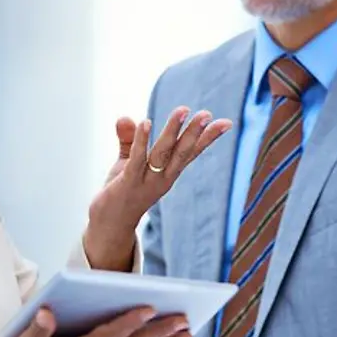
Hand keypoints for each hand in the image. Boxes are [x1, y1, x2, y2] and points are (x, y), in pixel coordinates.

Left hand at [83, 108, 232, 269]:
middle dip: (195, 132)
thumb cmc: (121, 193)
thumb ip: (129, 139)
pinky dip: (142, 141)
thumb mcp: (127, 163)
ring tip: (183, 110)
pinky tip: (145, 122)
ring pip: (163, 153)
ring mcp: (147, 181)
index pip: (191, 152)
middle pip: (182, 152)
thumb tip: (124, 117)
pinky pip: (137, 160)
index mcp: (168, 172)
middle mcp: (163, 178)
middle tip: (207, 114)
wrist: (109, 225)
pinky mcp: (129, 183)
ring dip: (173, 131)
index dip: (208, 138)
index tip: (227, 123)